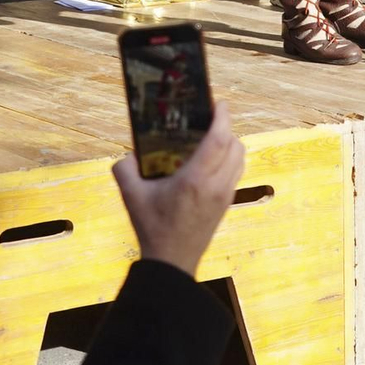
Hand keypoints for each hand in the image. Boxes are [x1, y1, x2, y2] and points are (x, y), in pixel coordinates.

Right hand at [111, 103, 245, 276]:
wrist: (172, 262)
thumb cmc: (152, 227)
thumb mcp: (131, 195)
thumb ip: (124, 168)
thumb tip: (129, 154)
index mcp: (195, 180)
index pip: (219, 140)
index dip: (223, 117)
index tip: (219, 103)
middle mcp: (215, 186)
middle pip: (235, 145)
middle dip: (227, 126)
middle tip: (211, 116)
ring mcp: (224, 196)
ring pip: (240, 159)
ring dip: (231, 142)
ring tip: (213, 135)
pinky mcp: (226, 204)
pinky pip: (236, 172)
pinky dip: (230, 159)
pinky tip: (212, 159)